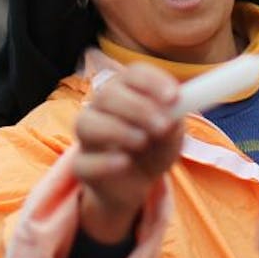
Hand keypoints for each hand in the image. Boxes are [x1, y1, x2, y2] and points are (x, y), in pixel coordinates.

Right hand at [74, 62, 181, 243]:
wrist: (138, 183)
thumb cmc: (154, 147)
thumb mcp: (171, 134)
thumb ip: (173, 120)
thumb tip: (176, 108)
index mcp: (126, 91)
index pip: (132, 74)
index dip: (152, 82)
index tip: (174, 97)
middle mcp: (101, 108)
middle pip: (108, 95)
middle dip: (138, 108)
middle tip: (162, 125)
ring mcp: (87, 137)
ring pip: (87, 123)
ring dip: (118, 130)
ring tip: (143, 142)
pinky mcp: (82, 166)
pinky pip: (83, 162)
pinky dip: (105, 161)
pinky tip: (125, 162)